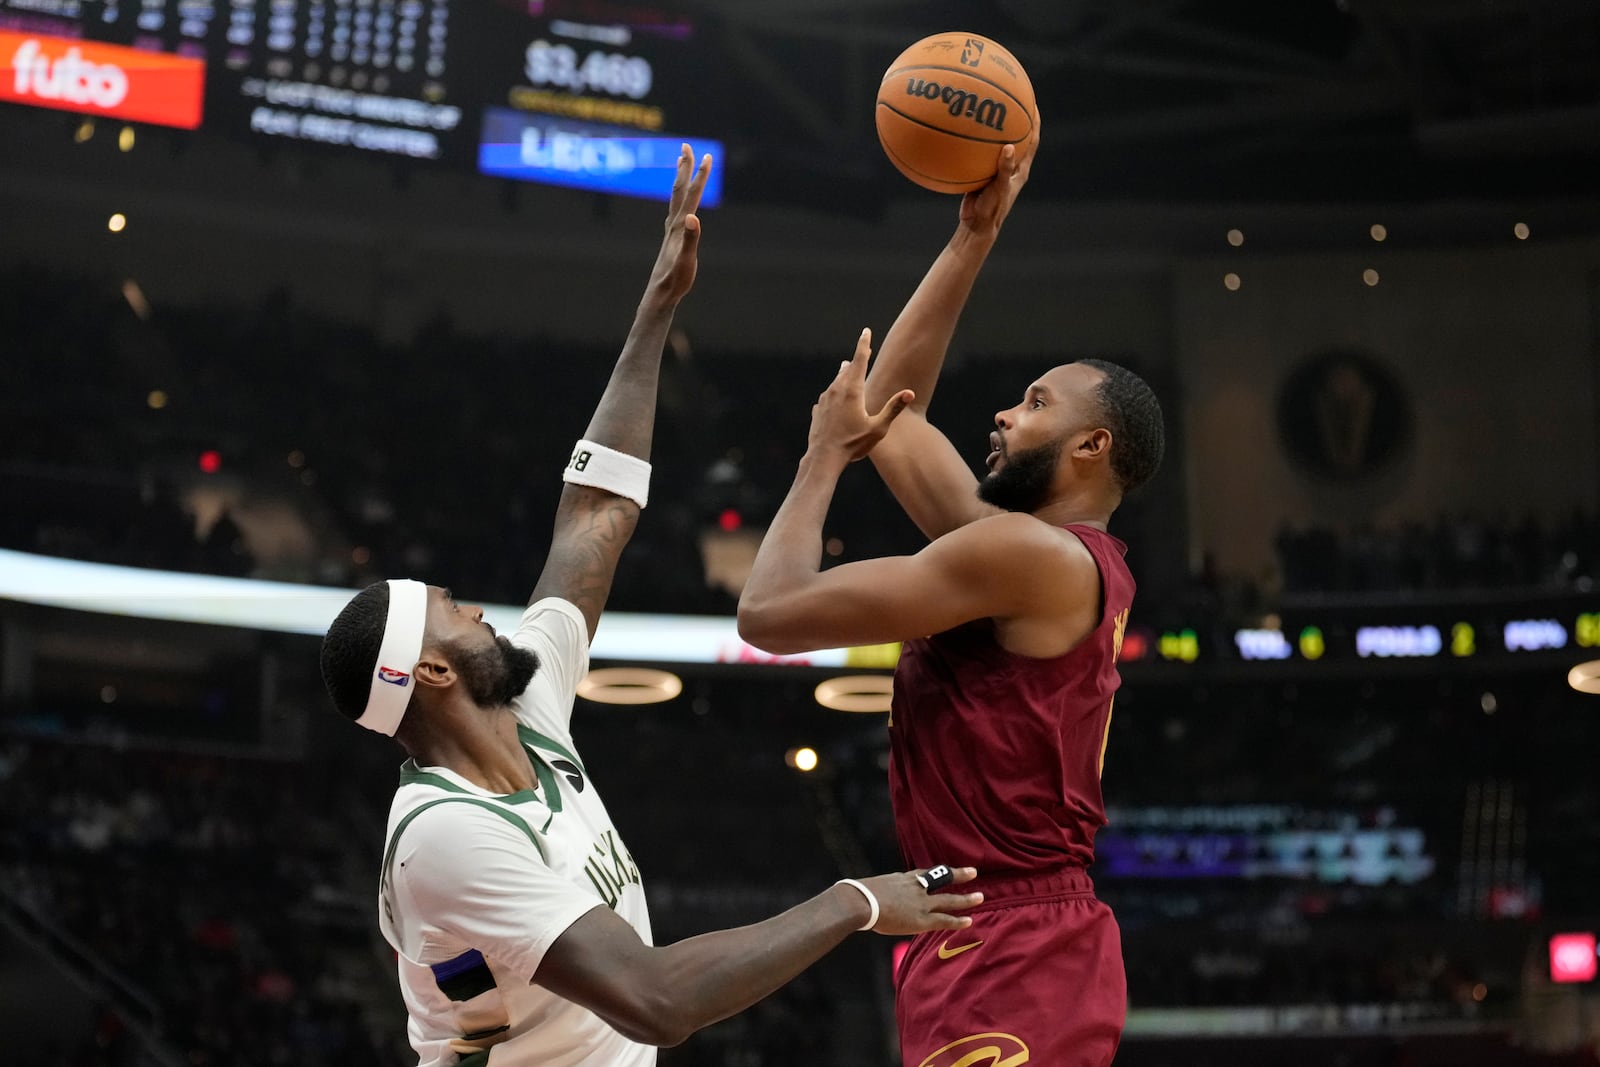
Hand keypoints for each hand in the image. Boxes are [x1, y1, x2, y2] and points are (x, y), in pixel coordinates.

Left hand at [646, 144, 712, 304]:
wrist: (660, 295)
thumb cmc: (676, 280)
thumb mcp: (687, 261)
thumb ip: (691, 239)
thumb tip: (693, 218)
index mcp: (679, 226)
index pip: (692, 195)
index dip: (700, 176)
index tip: (707, 156)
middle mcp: (673, 224)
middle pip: (679, 190)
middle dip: (684, 167)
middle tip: (686, 146)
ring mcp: (671, 231)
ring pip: (675, 198)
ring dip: (680, 180)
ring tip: (681, 165)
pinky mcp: (671, 239)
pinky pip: (675, 210)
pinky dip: (679, 199)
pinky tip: (680, 204)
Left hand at [807, 328, 914, 462]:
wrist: (823, 458)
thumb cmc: (853, 444)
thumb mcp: (878, 428)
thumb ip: (893, 408)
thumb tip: (910, 393)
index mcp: (852, 390)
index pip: (860, 359)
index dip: (864, 344)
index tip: (866, 331)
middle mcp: (836, 390)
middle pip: (847, 369)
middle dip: (857, 360)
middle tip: (863, 351)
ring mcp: (824, 399)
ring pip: (836, 381)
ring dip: (844, 374)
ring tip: (847, 369)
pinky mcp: (817, 409)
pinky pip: (828, 396)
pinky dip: (835, 393)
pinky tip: (835, 399)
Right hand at [858, 866, 981, 934]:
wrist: (859, 901)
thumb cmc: (856, 896)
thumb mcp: (870, 887)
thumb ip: (877, 891)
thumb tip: (866, 894)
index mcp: (902, 879)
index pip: (923, 874)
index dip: (936, 873)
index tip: (946, 870)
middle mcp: (915, 887)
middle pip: (942, 879)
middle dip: (958, 875)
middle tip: (973, 872)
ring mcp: (920, 903)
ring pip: (948, 899)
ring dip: (966, 899)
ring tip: (981, 897)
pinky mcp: (920, 920)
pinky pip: (943, 920)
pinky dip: (957, 920)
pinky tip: (969, 921)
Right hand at [958, 107, 1040, 236]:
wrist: (976, 225)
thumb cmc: (992, 209)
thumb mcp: (999, 188)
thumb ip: (1004, 169)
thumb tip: (1007, 147)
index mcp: (1020, 170)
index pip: (1032, 140)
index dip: (1034, 122)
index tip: (1034, 103)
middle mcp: (1010, 167)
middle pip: (1016, 137)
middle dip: (1015, 118)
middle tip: (1011, 98)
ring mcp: (995, 170)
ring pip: (995, 144)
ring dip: (992, 129)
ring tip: (985, 109)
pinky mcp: (981, 173)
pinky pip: (977, 154)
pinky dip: (972, 144)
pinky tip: (961, 132)